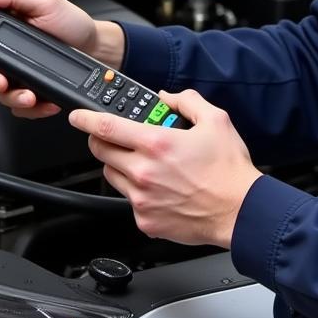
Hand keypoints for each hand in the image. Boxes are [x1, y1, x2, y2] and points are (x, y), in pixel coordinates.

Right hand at [0, 0, 124, 117]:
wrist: (94, 49)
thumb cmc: (71, 23)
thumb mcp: (46, 1)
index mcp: (2, 13)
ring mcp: (8, 64)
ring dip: (6, 94)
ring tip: (26, 94)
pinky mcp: (20, 84)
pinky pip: (12, 101)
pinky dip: (25, 106)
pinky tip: (40, 100)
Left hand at [70, 89, 261, 247]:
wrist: (240, 211)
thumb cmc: (229, 170)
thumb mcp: (215, 120)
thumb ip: (186, 101)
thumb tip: (166, 96)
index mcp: (157, 144)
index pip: (106, 127)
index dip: (85, 119)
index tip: (77, 116)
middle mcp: (144, 172)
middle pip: (101, 151)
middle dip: (101, 140)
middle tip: (114, 136)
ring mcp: (142, 199)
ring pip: (112, 175)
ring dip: (120, 164)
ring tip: (144, 162)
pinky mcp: (145, 220)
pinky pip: (128, 200)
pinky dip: (137, 190)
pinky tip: (159, 186)